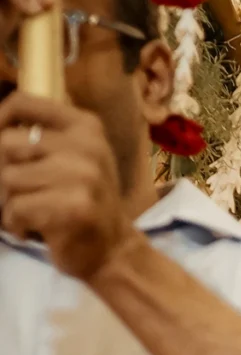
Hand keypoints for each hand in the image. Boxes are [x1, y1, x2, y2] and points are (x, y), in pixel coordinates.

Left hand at [0, 92, 135, 280]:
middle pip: (7, 144)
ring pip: (8, 178)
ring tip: (30, 214)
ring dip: (9, 203)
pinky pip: (16, 209)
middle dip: (4, 173)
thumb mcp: (76, 159)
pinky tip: (33, 230)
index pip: (23, 104)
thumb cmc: (86, 203)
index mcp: (85, 126)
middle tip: (18, 194)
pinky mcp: (74, 207)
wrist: (115, 251)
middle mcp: (86, 146)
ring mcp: (82, 176)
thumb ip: (43, 138)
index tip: (0, 148)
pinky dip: (15, 224)